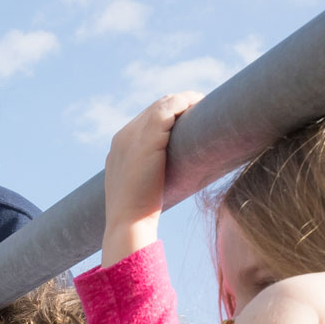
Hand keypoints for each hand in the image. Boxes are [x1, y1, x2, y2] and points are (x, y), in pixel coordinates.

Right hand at [103, 92, 201, 265]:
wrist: (128, 223)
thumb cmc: (137, 215)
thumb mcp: (140, 189)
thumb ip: (149, 177)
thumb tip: (167, 183)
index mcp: (119, 147)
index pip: (145, 120)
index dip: (168, 116)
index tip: (187, 121)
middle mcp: (123, 136)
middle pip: (154, 108)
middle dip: (178, 105)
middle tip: (202, 110)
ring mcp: (133, 134)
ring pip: (163, 104)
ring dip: (185, 100)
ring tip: (205, 105)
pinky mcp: (147, 137)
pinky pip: (169, 108)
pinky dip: (185, 102)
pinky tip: (201, 105)